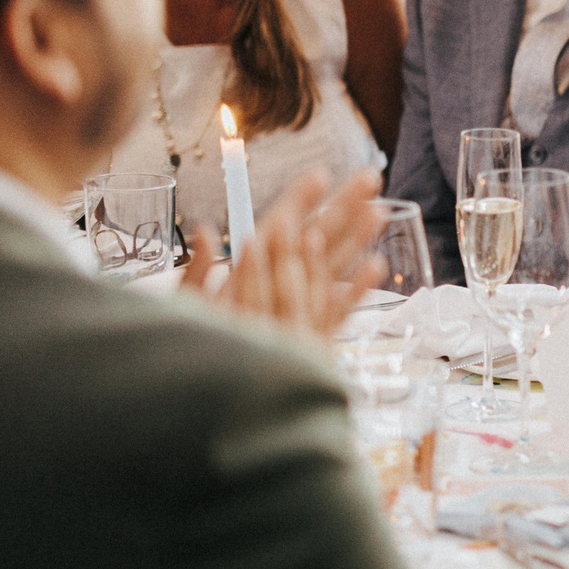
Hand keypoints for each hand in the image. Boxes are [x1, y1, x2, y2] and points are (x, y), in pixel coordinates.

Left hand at [181, 168, 383, 343]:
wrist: (209, 395)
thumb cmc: (194, 348)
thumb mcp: (189, 306)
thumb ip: (197, 273)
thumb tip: (204, 231)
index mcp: (249, 269)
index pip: (280, 224)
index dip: (301, 198)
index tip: (322, 174)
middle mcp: (278, 282)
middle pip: (316, 235)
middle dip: (343, 205)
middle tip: (368, 178)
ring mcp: (297, 306)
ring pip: (332, 266)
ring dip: (357, 239)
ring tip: (380, 212)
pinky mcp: (312, 333)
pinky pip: (338, 308)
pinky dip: (357, 289)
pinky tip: (378, 267)